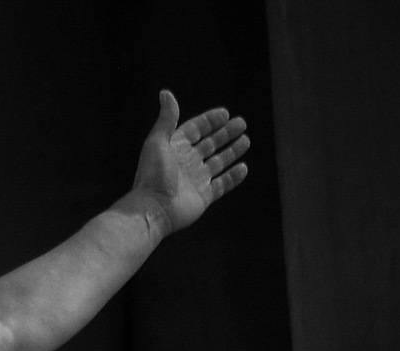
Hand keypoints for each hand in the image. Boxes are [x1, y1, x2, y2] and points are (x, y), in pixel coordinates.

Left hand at [132, 90, 248, 237]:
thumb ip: (167, 119)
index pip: (195, 130)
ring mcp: (195, 180)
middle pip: (209, 144)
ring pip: (218, 163)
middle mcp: (185, 163)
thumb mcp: (158, 142)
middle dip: (225, 134)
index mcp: (174, 148)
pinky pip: (222, 185)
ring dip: (232, 152)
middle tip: (241, 123)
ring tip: (246, 141)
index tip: (225, 113)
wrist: (153, 209)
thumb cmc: (153, 175)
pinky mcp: (203, 197)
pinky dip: (233, 177)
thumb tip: (165, 93)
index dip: (209, 121)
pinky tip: (243, 167)